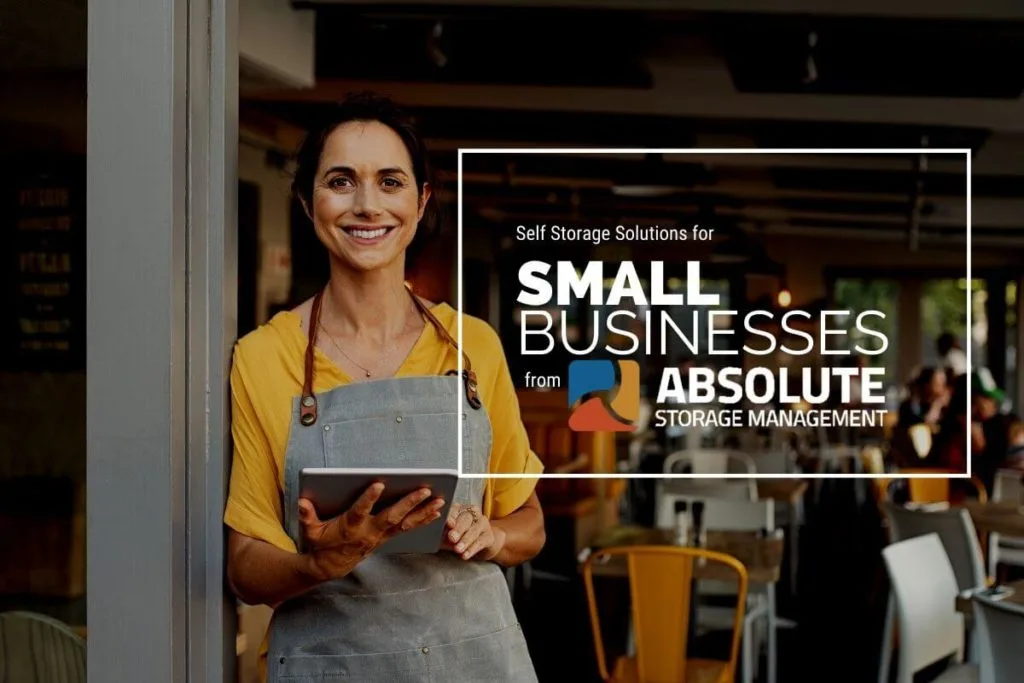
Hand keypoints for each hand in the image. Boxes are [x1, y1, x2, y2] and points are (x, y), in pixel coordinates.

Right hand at [298, 483, 444, 581]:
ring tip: (440, 500)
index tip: (379, 484)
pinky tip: (437, 511)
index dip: (369, 499)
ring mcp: (380, 536)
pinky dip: (423, 519)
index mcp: (350, 526)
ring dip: (423, 511)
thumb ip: (307, 515)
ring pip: (405, 523)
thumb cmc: (321, 543)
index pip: (360, 510)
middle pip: (392, 516)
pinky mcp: (387, 538)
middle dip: (409, 503)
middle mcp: (369, 531)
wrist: (330, 567)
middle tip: (425, 489)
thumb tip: (302, 502)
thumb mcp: (311, 530)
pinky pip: (408, 528)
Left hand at [443, 503, 505, 560]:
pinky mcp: (489, 535)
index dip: (451, 516)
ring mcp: (482, 523)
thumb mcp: (446, 534)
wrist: (478, 544)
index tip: (448, 524)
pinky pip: (480, 542)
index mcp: (459, 509)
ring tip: (458, 550)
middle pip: (465, 519)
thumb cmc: (457, 537)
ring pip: (474, 531)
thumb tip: (432, 535)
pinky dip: (472, 549)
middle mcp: (472, 513)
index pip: (454, 510)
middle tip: (452, 538)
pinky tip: (465, 555)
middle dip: (458, 529)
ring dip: (465, 541)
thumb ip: (441, 533)